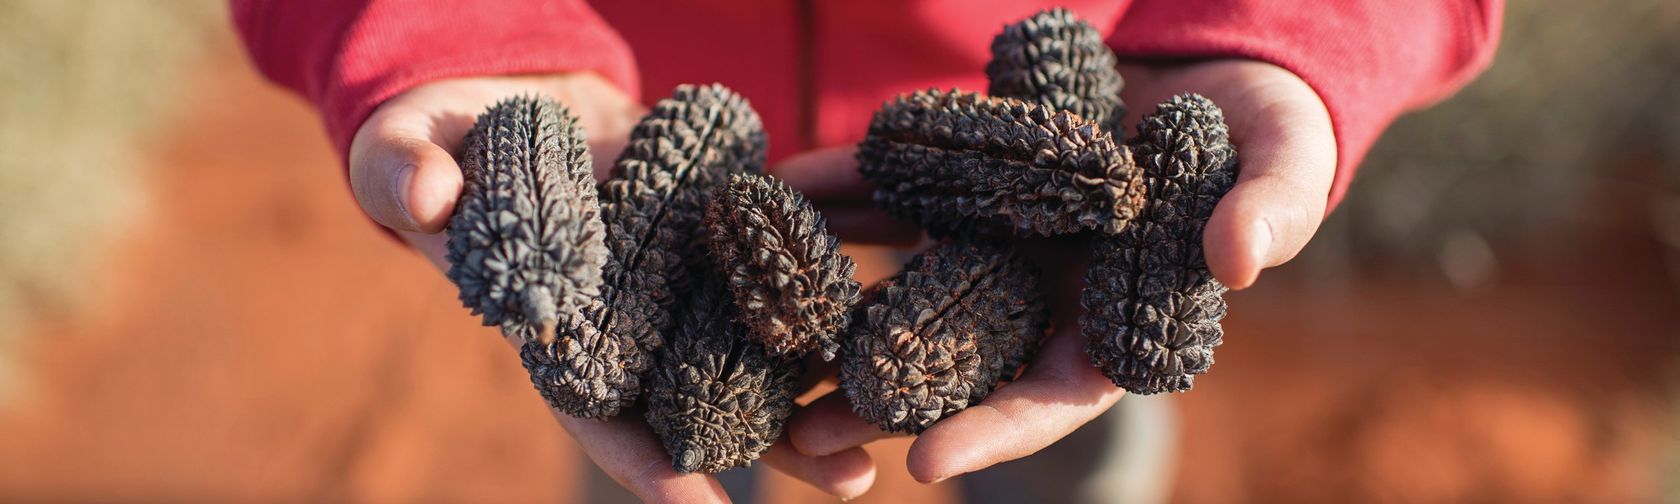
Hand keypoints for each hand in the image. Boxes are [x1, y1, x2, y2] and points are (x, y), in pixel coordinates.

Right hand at [348, 73, 875, 501]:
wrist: (499, 103)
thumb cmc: (436, 145)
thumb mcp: (405, 155)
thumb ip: (410, 178)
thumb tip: (426, 196)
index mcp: (550, 327)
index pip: (594, 408)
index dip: (641, 457)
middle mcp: (623, 317)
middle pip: (700, 396)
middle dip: (770, 444)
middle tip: (846, 481)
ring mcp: (671, 276)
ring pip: (749, 346)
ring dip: (814, 391)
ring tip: (883, 438)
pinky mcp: (706, 226)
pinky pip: (768, 266)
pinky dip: (816, 294)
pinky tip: (879, 320)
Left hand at [775, 60, 1335, 481]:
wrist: (1214, 74)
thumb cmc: (1265, 134)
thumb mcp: (1283, 164)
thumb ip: (1268, 210)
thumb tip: (1240, 261)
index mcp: (1116, 324)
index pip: (1050, 399)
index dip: (992, 432)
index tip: (924, 462)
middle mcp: (1042, 295)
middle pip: (953, 362)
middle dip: (880, 399)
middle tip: (802, 432)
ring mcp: (996, 241)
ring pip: (902, 284)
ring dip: (834, 307)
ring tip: (756, 332)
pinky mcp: (966, 184)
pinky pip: (893, 193)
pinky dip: (841, 193)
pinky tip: (781, 189)